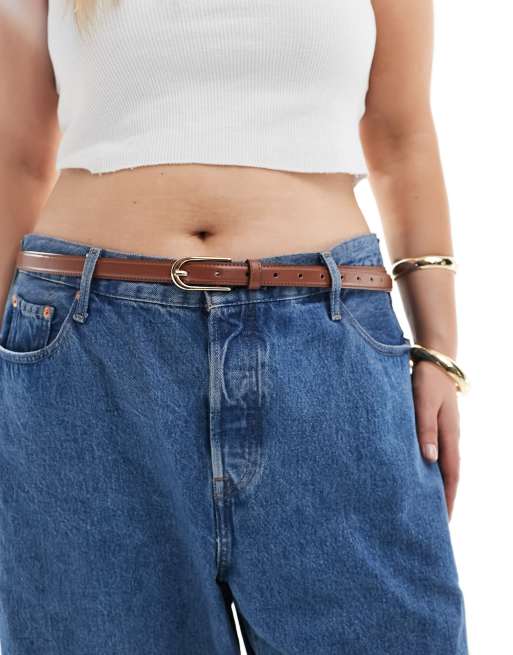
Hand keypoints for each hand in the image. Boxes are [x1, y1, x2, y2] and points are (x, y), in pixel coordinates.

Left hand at [411, 360, 460, 520]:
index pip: (450, 477)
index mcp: (450, 437)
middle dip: (441, 500)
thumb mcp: (425, 403)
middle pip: (446, 476)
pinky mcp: (433, 426)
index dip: (447, 500)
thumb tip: (429, 459)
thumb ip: (425, 429)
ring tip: (422, 506)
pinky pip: (432, 453)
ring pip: (439, 466)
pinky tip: (415, 475)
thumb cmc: (428, 381)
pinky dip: (426, 469)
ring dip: (433, 485)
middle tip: (431, 524)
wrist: (434, 360)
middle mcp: (448, 438)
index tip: (443, 523)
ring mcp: (442, 433)